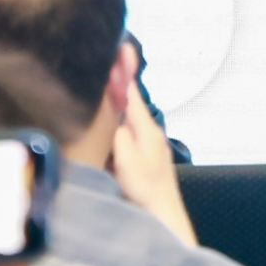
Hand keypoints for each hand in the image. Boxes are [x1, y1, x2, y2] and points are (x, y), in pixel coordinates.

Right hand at [107, 75, 196, 246]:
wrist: (162, 214)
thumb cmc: (146, 192)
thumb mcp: (128, 162)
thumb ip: (120, 137)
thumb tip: (115, 119)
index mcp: (146, 129)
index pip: (132, 94)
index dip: (122, 73)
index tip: (118, 50)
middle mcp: (149, 131)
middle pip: (130, 102)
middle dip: (116, 83)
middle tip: (106, 62)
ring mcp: (148, 142)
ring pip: (128, 116)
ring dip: (116, 101)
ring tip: (103, 82)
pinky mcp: (143, 153)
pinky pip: (128, 130)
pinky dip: (118, 120)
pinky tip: (109, 118)